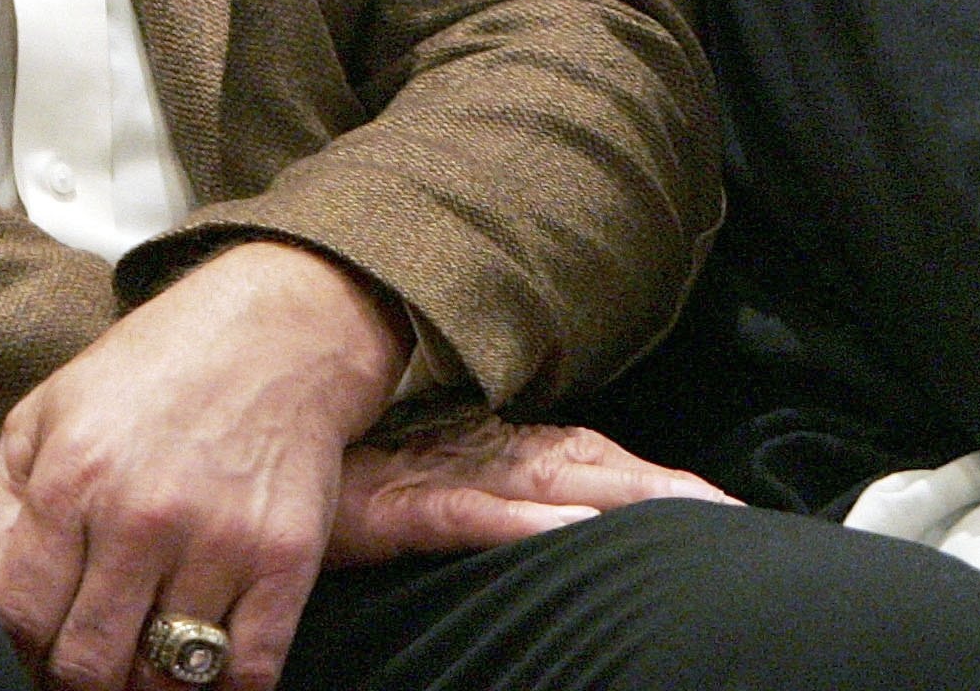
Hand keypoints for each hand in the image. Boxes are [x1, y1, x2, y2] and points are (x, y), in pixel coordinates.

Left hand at [0, 241, 406, 690]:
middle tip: (88, 665)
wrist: (277, 330)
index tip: (31, 655)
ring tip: (141, 656)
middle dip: (78, 681)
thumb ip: (0, 512)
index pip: (18, 620)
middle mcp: (141, 516)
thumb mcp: (47, 415)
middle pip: (87, 666)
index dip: (16, 657)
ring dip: (147, 682)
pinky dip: (221, 690)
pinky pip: (247, 673)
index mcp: (70, 480)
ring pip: (164, 679)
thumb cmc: (151, 375)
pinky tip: (204, 665)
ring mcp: (219, 540)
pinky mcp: (286, 557)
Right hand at [329, 420, 733, 568]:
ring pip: (548, 484)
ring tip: (688, 515)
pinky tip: (576, 530)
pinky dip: (529, 521)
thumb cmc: (328, 477)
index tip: (722, 504)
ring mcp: (437, 475)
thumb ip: (469, 502)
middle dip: (663, 489)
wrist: (245, 457)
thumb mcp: (410, 494)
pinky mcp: (398, 505)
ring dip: (621, 497)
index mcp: (484, 449)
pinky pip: (474, 514)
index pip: (584, 459)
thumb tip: (541, 519)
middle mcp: (474, 454)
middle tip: (734, 515)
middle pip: (587, 468)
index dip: (653, 478)